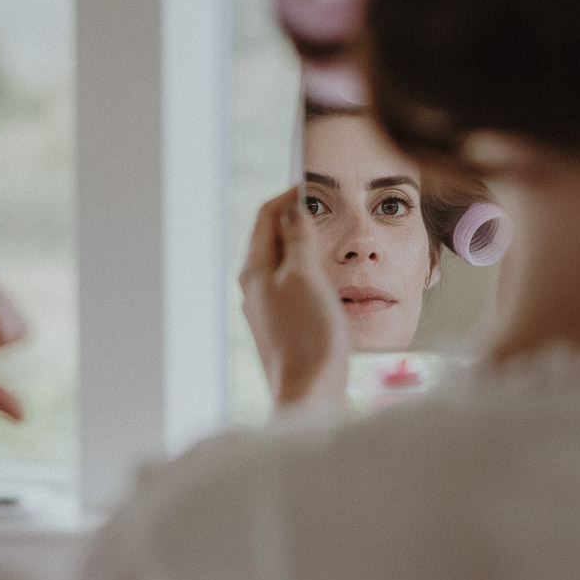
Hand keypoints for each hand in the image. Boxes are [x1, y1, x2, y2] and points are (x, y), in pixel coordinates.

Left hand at [240, 188, 347, 411]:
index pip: (265, 218)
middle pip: (271, 239)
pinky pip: (290, 286)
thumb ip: (299, 240)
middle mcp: (254, 288)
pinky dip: (306, 271)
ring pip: (281, 263)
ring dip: (302, 245)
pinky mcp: (281, 328)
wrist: (310, 393)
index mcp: (254, 271)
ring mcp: (266, 309)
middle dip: (295, 219)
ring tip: (326, 237)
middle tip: (322, 207)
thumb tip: (292, 212)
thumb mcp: (306, 277)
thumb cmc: (309, 336)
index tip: (311, 186)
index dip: (287, 196)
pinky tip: (325, 279)